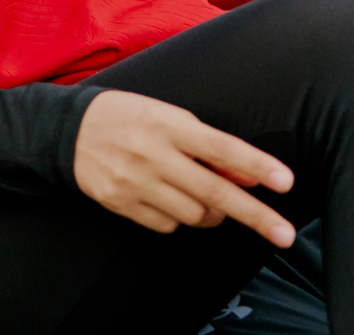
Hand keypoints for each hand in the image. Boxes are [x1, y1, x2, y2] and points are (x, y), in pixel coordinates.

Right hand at [72, 90, 296, 246]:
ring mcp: (135, 182)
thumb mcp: (170, 117)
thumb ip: (208, 145)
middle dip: (255, 215)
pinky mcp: (121, 204)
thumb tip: (249, 176)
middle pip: (214, 191)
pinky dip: (180, 217)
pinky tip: (171, 198)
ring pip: (195, 214)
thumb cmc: (130, 117)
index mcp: (168, 124)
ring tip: (208, 198)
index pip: (221, 147)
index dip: (256, 165)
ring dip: (213, 213)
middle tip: (285, 235)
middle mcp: (152, 154)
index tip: (285, 182)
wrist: (68, 130)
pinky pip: (168, 225)